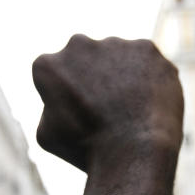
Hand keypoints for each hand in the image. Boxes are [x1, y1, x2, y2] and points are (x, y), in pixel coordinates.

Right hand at [32, 35, 182, 173]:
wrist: (134, 151)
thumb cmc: (87, 149)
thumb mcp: (48, 136)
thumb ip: (49, 108)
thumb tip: (60, 99)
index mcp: (47, 65)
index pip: (53, 75)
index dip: (66, 97)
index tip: (78, 115)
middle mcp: (78, 44)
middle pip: (84, 58)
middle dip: (92, 77)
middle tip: (105, 109)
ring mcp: (114, 43)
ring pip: (116, 58)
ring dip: (121, 76)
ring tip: (130, 110)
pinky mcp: (146, 48)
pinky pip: (145, 63)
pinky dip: (147, 79)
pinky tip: (148, 103)